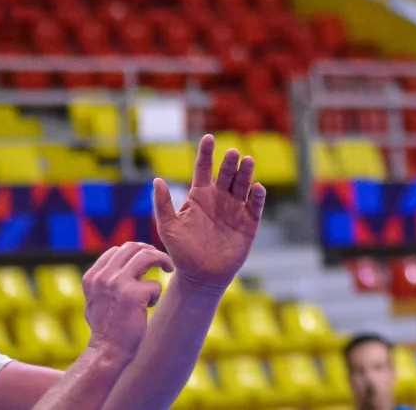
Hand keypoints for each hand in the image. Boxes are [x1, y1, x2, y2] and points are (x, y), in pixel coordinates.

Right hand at [79, 241, 171, 361]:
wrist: (107, 352)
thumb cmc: (106, 327)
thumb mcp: (97, 299)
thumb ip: (106, 279)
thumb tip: (127, 258)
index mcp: (92, 277)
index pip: (117, 249)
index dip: (135, 251)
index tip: (146, 259)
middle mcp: (102, 277)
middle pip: (133, 248)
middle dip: (151, 251)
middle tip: (162, 261)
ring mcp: (117, 284)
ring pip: (147, 255)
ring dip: (162, 260)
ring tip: (168, 268)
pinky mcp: (133, 295)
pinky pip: (155, 283)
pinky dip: (156, 293)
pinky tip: (149, 306)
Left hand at [151, 134, 265, 292]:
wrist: (200, 276)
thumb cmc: (181, 251)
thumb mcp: (168, 227)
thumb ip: (162, 204)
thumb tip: (157, 179)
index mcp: (200, 195)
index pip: (204, 168)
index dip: (206, 152)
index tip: (208, 137)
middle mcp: (219, 198)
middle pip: (226, 174)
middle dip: (230, 163)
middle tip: (233, 153)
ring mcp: (235, 209)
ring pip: (242, 184)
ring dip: (245, 173)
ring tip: (247, 161)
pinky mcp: (249, 222)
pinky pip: (255, 205)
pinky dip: (258, 196)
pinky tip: (257, 187)